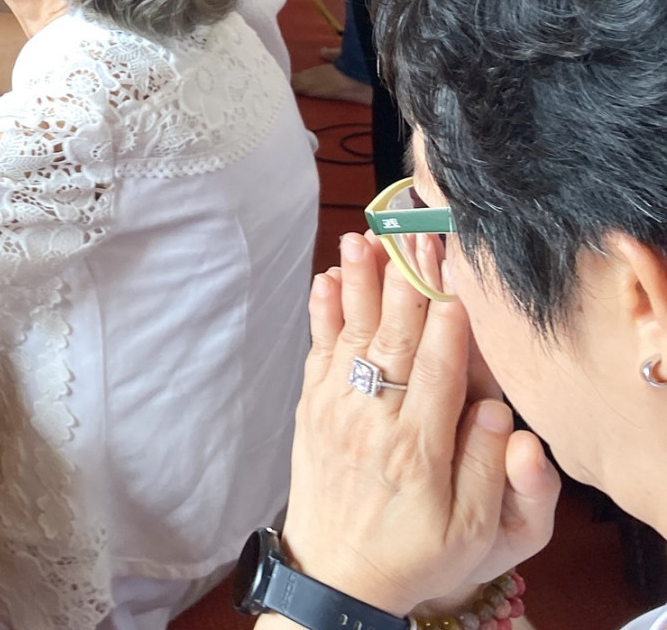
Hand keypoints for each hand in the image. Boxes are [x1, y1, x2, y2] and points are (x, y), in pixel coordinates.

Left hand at [275, 234, 558, 614]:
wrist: (338, 576)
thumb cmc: (416, 554)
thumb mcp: (476, 534)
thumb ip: (490, 473)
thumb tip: (499, 415)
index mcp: (419, 449)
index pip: (439, 368)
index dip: (449, 319)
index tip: (456, 275)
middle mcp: (372, 422)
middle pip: (393, 338)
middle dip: (405, 282)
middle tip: (412, 233)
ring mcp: (335, 412)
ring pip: (351, 335)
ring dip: (357, 283)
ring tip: (362, 237)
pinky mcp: (311, 411)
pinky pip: (317, 353)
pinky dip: (321, 315)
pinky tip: (326, 280)